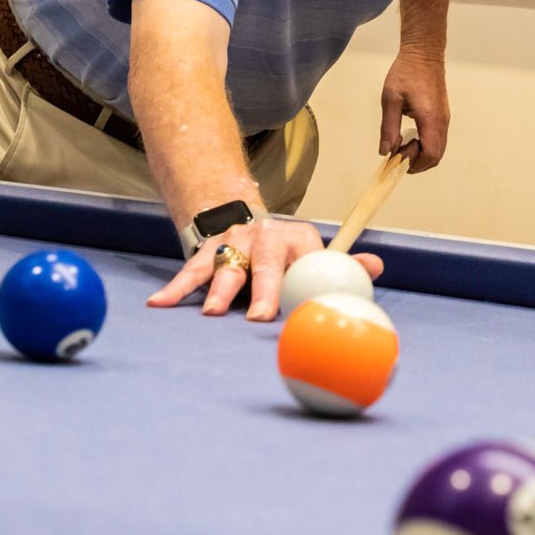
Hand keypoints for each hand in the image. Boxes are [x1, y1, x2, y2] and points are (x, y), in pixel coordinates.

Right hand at [144, 216, 384, 320]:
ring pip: (225, 266)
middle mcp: (264, 237)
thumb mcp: (316, 252)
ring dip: (218, 290)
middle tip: (259, 317)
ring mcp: (233, 242)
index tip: (304, 306)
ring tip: (213, 314)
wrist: (244, 217)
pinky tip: (158, 304)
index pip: (305, 258)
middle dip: (262, 291)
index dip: (304, 280)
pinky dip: (175, 288)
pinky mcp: (208, 251)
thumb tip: (376, 268)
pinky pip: (190, 270)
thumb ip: (345, 265)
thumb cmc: (288, 252)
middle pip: (265, 264)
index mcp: (298, 238)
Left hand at [380, 47, 447, 172]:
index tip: (397, 158)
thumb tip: (386, 151)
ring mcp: (445, 119)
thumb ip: (388, 128)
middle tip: (398, 153)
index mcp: (430, 119)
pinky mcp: (443, 115)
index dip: (414, 164)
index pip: (430, 154)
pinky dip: (426, 145)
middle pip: (436, 156)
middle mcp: (442, 122)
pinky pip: (439, 139)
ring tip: (403, 144)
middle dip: (417, 163)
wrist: (424, 54)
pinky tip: (411, 136)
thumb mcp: (391, 100)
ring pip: (439, 149)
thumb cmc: (406, 73)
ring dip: (421, 154)